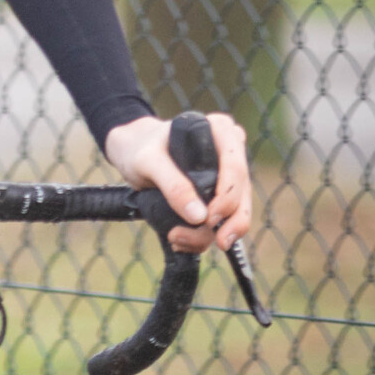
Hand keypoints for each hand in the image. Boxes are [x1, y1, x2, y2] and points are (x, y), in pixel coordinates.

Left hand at [104, 111, 253, 254]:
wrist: (132, 152)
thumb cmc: (141, 148)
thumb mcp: (148, 161)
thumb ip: (173, 184)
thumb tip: (200, 217)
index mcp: (220, 132)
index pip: (236, 167)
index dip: (228, 196)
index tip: (210, 218)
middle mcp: (230, 154)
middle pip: (242, 194)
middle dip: (230, 222)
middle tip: (217, 242)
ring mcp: (225, 177)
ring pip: (236, 212)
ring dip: (211, 234)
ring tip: (178, 239)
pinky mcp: (217, 196)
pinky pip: (221, 221)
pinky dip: (203, 237)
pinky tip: (181, 241)